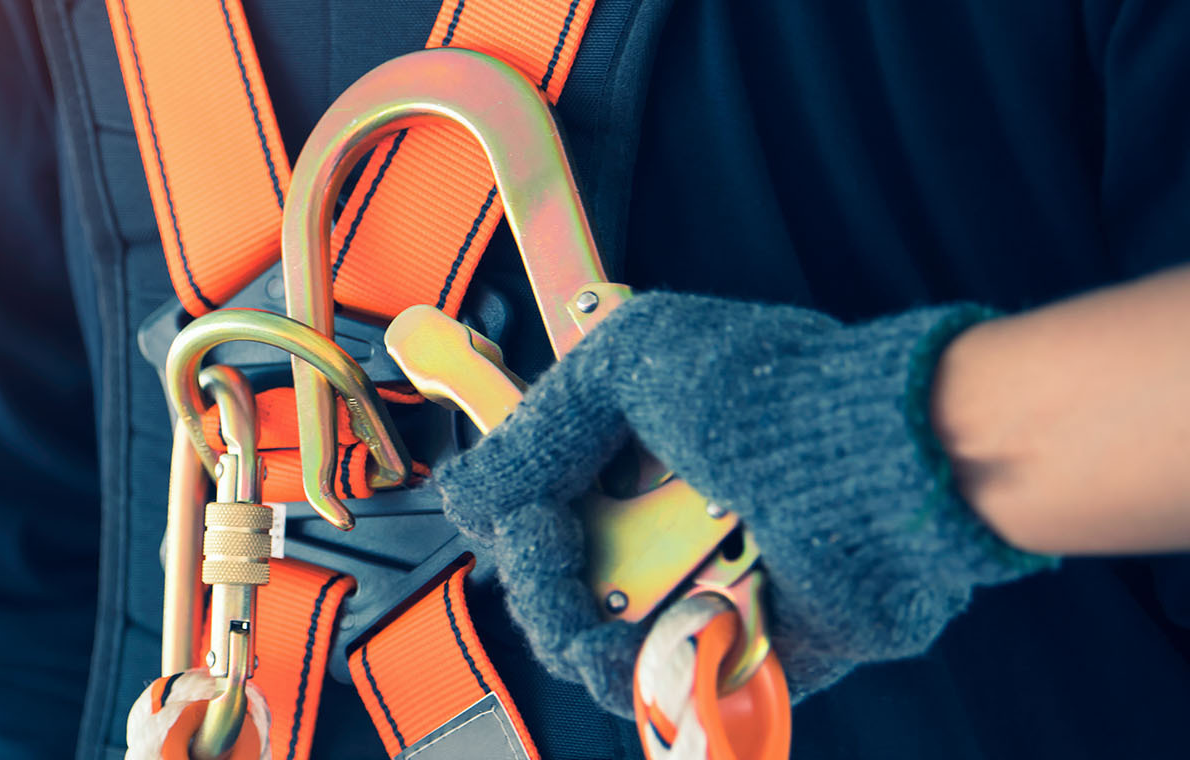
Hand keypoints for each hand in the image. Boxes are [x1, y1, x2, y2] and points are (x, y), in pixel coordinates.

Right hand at [432, 292, 1053, 714]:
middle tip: (559, 574)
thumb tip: (464, 495)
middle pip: (553, 579)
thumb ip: (530, 430)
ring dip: (582, 643)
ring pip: (598, 644)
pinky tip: (656, 656)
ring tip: (601, 640)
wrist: (887, 475)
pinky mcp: (748, 644)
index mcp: (635, 443)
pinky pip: (673, 687)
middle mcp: (667, 511)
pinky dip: (653, 682)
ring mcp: (705, 581)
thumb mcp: (625, 364)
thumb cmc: (779, 397)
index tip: (526, 522)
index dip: (514, 517)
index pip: (535, 498)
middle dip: (540, 588)